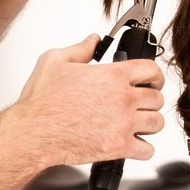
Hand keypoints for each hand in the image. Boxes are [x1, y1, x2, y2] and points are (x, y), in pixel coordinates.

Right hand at [13, 33, 164, 166]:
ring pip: (157, 123)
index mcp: (112, 76)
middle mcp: (122, 98)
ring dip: (150, 123)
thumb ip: (80, 48)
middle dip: (150, 100)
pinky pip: (147, 149)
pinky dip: (144, 148)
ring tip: (139, 123)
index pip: (152, 70)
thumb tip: (94, 40)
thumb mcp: (55, 61)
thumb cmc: (41, 102)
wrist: (31, 134)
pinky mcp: (119, 146)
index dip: (155, 76)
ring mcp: (123, 123)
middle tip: (142, 104)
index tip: (153, 81)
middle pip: (157, 98)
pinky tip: (134, 143)